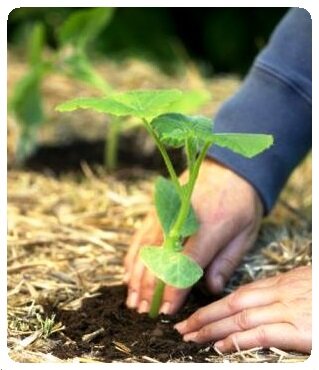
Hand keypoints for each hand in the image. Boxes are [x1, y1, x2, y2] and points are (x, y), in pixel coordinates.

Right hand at [124, 158, 262, 313]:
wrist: (228, 169)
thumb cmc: (240, 202)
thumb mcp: (245, 232)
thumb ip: (226, 261)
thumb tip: (211, 288)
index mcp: (209, 228)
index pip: (186, 265)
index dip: (174, 290)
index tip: (167, 310)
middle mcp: (181, 221)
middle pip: (159, 260)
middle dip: (150, 289)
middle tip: (144, 311)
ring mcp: (165, 214)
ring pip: (145, 250)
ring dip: (137, 276)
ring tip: (132, 299)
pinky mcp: (157, 210)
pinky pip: (140, 236)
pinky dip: (133, 256)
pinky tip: (128, 273)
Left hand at [174, 266, 311, 353]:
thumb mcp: (302, 283)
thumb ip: (280, 291)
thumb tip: (259, 300)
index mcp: (279, 284)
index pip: (237, 295)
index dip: (212, 306)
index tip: (193, 316)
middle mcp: (279, 295)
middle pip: (232, 305)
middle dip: (204, 317)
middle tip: (181, 328)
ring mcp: (289, 311)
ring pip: (241, 318)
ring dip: (213, 329)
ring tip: (191, 338)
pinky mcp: (302, 330)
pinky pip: (263, 334)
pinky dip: (240, 340)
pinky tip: (221, 347)